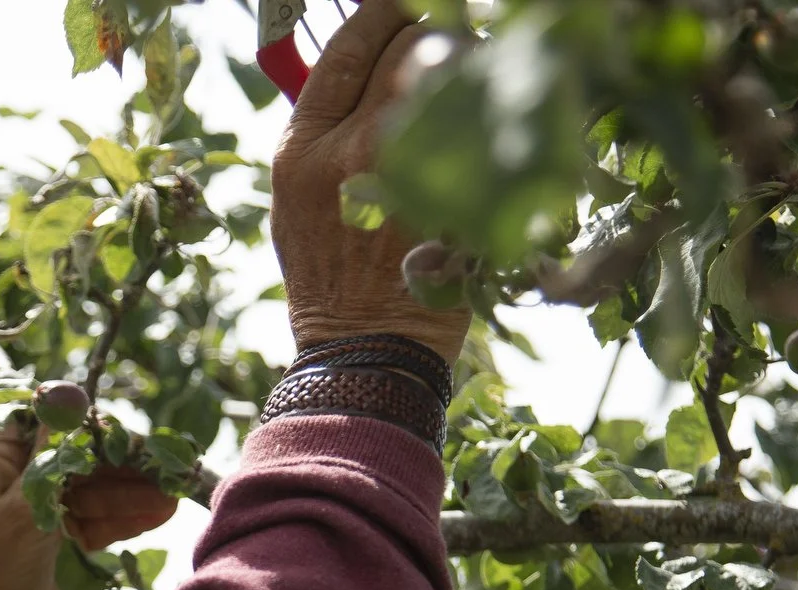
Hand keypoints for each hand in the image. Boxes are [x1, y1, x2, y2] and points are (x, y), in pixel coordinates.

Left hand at [0, 420, 178, 589]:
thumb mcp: (20, 508)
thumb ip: (49, 457)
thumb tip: (63, 396)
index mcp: (1, 460)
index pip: (53, 429)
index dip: (91, 428)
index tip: (128, 436)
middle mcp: (26, 478)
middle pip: (84, 459)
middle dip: (125, 463)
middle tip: (166, 464)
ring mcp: (50, 509)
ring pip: (100, 490)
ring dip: (136, 491)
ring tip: (174, 491)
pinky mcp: (69, 539)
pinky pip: (105, 519)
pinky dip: (132, 516)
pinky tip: (163, 511)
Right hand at [271, 0, 468, 363]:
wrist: (365, 347)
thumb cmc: (330, 271)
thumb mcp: (294, 193)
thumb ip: (324, 123)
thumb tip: (371, 55)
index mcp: (307, 146)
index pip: (355, 40)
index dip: (384, 11)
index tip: (401, 8)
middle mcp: (359, 149)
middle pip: (417, 41)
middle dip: (438, 34)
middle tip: (448, 51)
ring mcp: (418, 174)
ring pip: (467, 76)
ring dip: (477, 69)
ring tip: (475, 88)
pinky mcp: (465, 199)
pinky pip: (498, 127)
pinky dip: (503, 118)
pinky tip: (497, 133)